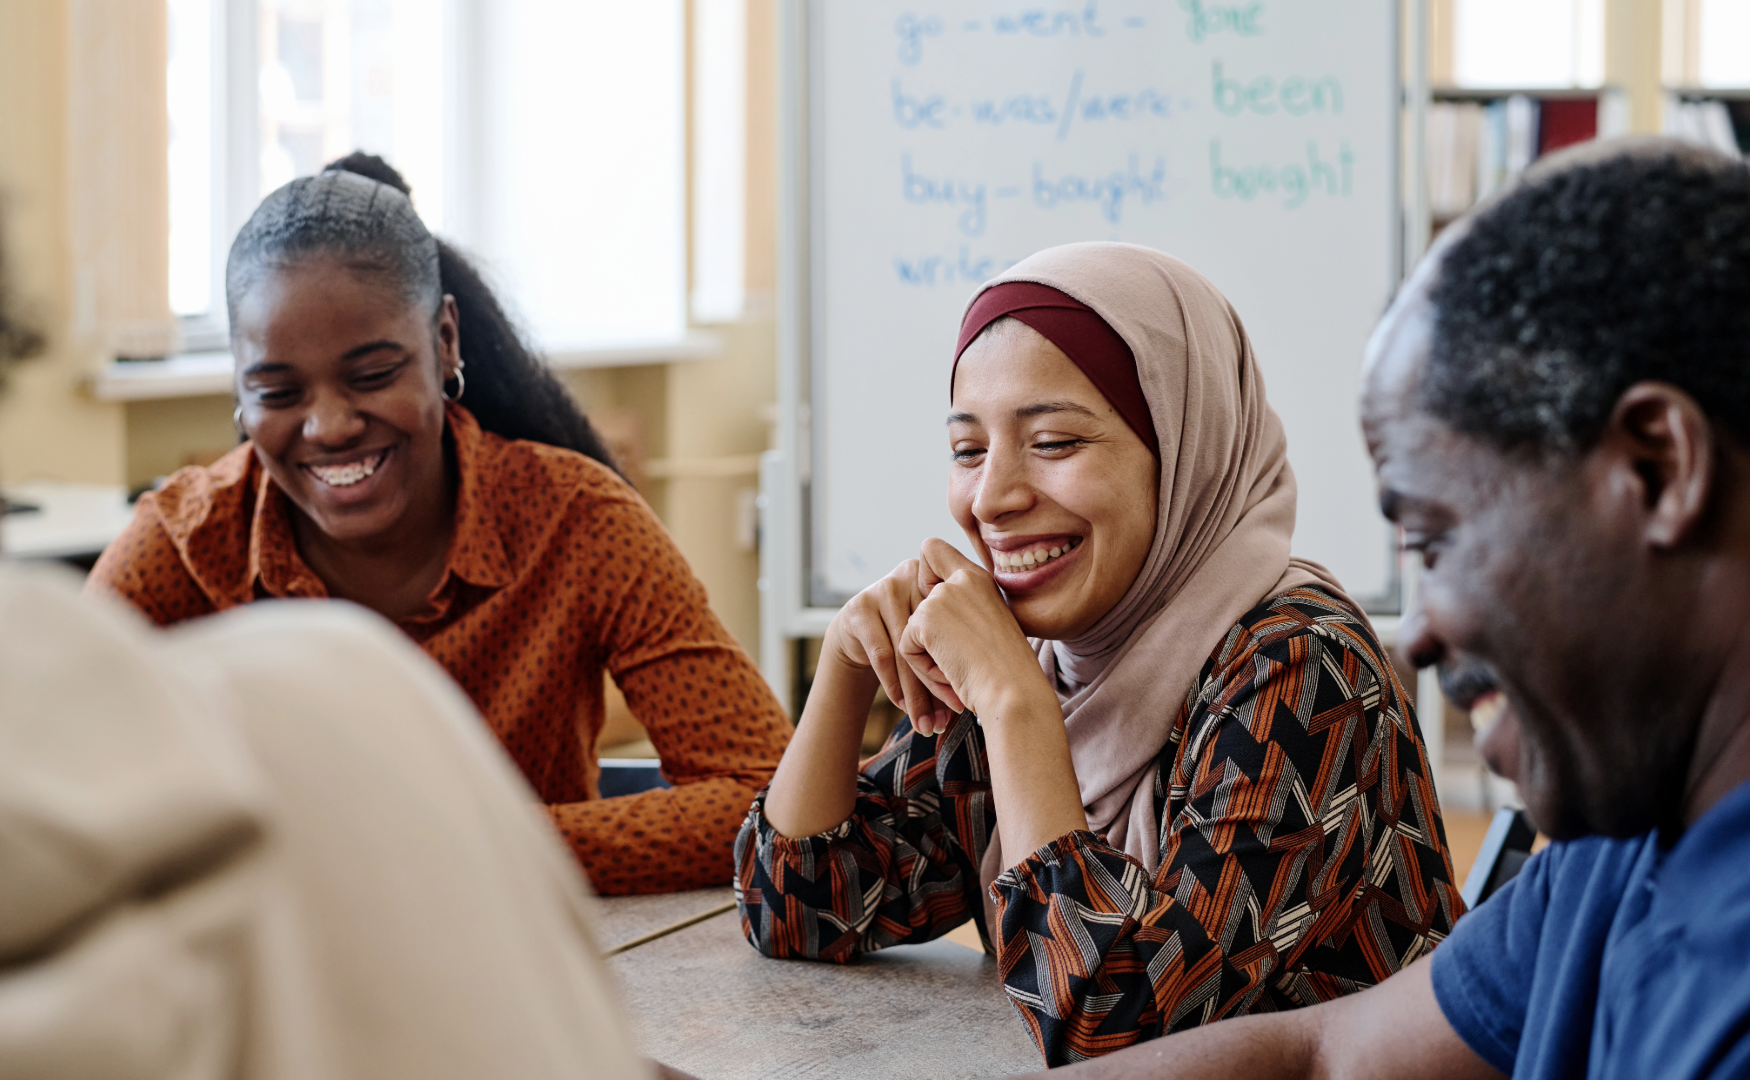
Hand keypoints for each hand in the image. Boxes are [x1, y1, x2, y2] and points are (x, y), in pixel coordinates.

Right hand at [823, 557, 956, 735]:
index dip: (961, 663)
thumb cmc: (908, 638)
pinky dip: (894, 684)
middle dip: (939, 685)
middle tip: (949, 718)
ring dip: (916, 693)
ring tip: (926, 723)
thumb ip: (955, 652)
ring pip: (906, 650)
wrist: (859, 632)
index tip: (966, 700)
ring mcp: (883, 589)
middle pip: (929, 638)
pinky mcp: (859, 608)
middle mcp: (911, 577)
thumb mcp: (934, 635)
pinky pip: (882, 653)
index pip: (953, 625)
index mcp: (939, 578)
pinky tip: (902, 706)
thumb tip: (978, 700)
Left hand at [899, 539, 1051, 721]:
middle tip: (959, 657)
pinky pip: (906, 648)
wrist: (1014, 691)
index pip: (932, 549)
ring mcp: (942, 596)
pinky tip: (952, 674)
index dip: (924, 577)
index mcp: (979, 578)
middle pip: (914, 596)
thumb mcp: (989, 626)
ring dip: (929, 657)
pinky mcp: (925, 619)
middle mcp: (961, 578)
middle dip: (927, 634)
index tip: (943, 612)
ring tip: (961, 670)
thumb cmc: (1007, 671)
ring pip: (911, 629)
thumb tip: (925, 614)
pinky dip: (924, 669)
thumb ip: (962, 609)